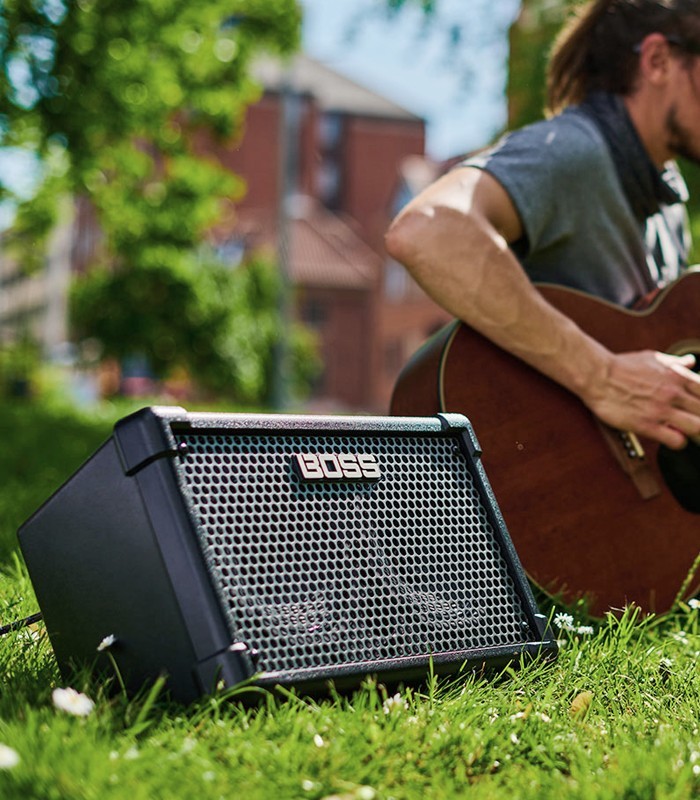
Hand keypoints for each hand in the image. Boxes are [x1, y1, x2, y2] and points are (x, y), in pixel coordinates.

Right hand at [583, 351, 699, 448]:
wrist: (598, 375)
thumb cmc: (622, 366)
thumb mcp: (653, 358)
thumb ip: (675, 363)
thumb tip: (690, 362)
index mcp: (677, 376)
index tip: (697, 407)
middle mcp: (673, 393)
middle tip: (692, 420)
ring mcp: (661, 410)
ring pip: (697, 427)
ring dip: (693, 431)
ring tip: (684, 430)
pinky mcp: (647, 425)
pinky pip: (676, 440)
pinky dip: (678, 442)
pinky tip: (670, 437)